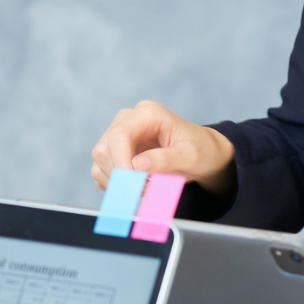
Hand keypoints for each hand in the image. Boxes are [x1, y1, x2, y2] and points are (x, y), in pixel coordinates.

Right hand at [90, 100, 235, 196]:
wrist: (203, 155)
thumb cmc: (200, 150)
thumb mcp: (190, 155)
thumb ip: (165, 160)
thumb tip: (137, 165)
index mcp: (148, 114)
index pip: (120, 134)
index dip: (121, 161)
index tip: (134, 183)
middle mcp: (128, 121)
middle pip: (104, 148)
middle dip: (121, 175)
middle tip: (145, 189)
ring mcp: (119, 136)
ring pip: (101, 161)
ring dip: (119, 182)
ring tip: (146, 187)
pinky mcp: (115, 152)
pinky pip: (102, 171)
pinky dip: (116, 185)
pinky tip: (137, 186)